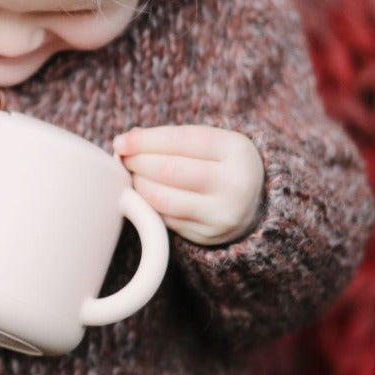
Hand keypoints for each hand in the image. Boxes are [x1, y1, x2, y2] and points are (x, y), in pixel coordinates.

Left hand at [113, 124, 264, 246]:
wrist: (254, 200)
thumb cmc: (220, 163)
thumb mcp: (209, 142)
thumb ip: (171, 139)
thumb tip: (124, 142)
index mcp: (236, 150)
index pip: (180, 140)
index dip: (144, 141)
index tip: (120, 142)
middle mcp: (234, 183)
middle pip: (168, 170)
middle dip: (136, 162)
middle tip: (122, 158)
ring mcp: (222, 213)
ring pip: (162, 198)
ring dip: (137, 184)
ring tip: (132, 174)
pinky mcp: (206, 235)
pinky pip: (164, 218)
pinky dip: (147, 204)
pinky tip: (144, 193)